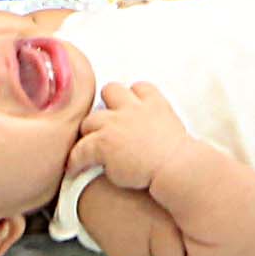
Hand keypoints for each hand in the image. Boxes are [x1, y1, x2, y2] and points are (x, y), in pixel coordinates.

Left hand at [68, 81, 197, 194]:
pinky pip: (81, 149)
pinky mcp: (103, 142)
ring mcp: (116, 123)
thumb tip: (151, 136)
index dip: (132, 97)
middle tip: (106, 125)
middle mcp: (133, 108)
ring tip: (88, 147)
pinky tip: (74, 167)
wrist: (176, 168)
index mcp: (154, 104)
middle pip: (111, 90)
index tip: (129, 108)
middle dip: (107, 106)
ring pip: (90, 120)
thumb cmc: (179, 158)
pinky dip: (76, 159)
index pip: (139, 87)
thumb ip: (158, 125)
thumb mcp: (173, 131)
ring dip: (89, 132)